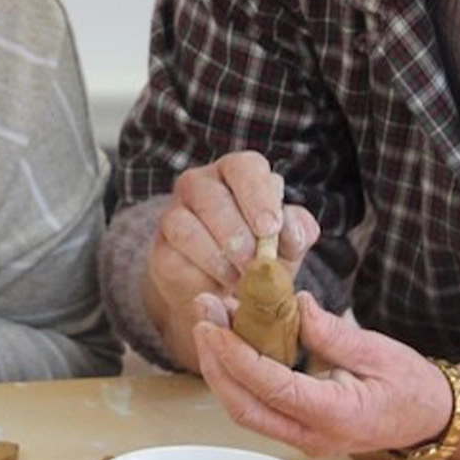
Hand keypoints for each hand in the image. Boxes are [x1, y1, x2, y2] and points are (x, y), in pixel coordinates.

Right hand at [143, 151, 318, 369]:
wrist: (226, 291)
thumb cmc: (262, 254)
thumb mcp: (289, 243)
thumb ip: (298, 231)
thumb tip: (291, 229)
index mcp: (237, 171)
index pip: (245, 167)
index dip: (258, 196)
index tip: (270, 228)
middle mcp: (200, 183)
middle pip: (212, 197)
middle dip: (237, 234)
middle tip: (254, 262)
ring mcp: (174, 212)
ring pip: (186, 226)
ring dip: (217, 257)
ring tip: (240, 280)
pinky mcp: (161, 246)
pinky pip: (173, 257)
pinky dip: (199, 273)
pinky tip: (218, 287)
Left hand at [190, 291, 456, 456]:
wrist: (429, 417)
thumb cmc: (409, 384)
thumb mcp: (378, 351)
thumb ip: (333, 333)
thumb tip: (295, 304)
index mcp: (337, 417)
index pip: (274, 388)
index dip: (238, 357)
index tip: (213, 325)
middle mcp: (312, 437)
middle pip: (245, 408)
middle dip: (215, 363)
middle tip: (202, 316)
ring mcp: (301, 438)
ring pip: (244, 410)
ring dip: (221, 367)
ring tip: (209, 321)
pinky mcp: (296, 429)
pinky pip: (256, 405)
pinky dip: (236, 374)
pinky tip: (229, 340)